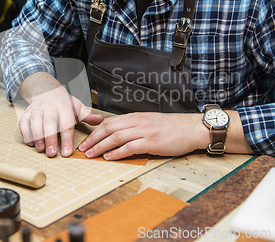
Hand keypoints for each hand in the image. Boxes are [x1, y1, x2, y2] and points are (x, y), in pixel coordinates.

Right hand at [18, 72, 102, 157]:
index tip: (67, 153)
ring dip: (37, 135)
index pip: (66, 123)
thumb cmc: (64, 102)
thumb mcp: (77, 106)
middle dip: (50, 138)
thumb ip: (87, 115)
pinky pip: (23, 120)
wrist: (47, 88)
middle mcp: (50, 106)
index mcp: (64, 106)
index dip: (67, 139)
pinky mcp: (27, 111)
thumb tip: (100, 120)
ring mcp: (37, 108)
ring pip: (35, 120)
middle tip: (52, 153)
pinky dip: (25, 132)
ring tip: (40, 148)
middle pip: (49, 122)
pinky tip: (30, 142)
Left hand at [78, 112, 209, 159]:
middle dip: (93, 138)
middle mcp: (138, 121)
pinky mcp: (151, 142)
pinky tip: (109, 157)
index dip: (95, 131)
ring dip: (101, 146)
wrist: (191, 128)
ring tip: (91, 154)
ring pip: (116, 137)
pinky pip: (129, 147)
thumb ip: (135, 126)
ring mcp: (144, 131)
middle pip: (108, 128)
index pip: (110, 121)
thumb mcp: (150, 122)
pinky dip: (117, 153)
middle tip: (83, 148)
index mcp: (136, 116)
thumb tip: (119, 136)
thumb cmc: (173, 128)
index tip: (87, 139)